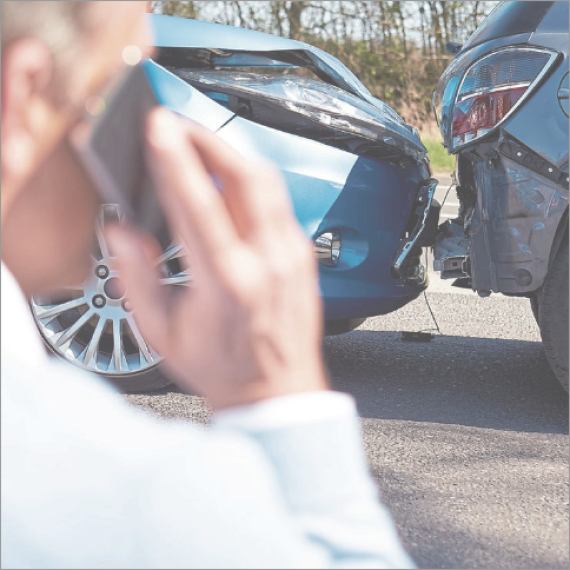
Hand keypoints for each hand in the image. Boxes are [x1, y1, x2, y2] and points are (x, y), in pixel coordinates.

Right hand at [107, 109, 327, 409]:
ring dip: (233, 154)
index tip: (158, 127)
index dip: (174, 158)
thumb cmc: (223, 367)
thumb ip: (138, 278)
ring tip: (202, 144)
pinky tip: (232, 181)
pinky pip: (279, 203)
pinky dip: (253, 181)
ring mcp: (291, 257)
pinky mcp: (302, 256)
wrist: (276, 391)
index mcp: (227, 282)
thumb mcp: (164, 333)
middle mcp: (266, 262)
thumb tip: (122, 232)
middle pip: (244, 176)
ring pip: (267, 182)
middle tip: (179, 125)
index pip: (197, 203)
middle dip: (208, 139)